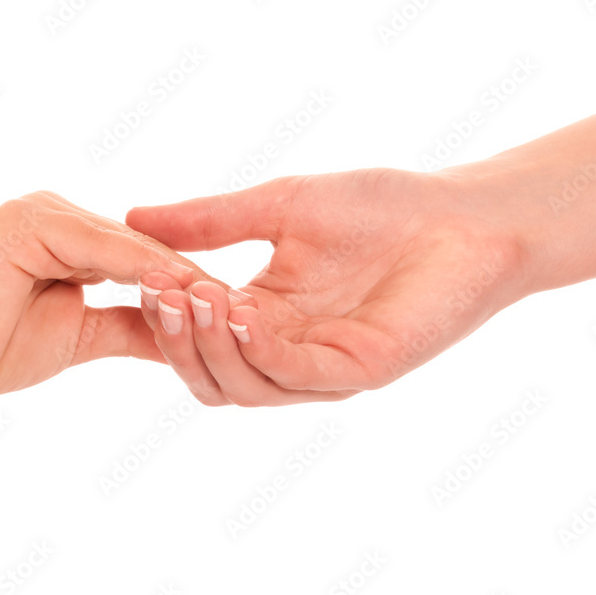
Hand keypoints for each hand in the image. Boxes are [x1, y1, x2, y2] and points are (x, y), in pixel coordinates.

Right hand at [0, 191, 217, 400]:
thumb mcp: (76, 337)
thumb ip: (126, 327)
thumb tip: (178, 339)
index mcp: (66, 238)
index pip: (142, 263)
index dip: (186, 291)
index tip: (234, 319)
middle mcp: (58, 214)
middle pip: (143, 250)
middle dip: (192, 283)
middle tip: (249, 311)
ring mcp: (42, 212)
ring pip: (129, 247)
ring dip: (177, 277)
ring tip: (230, 305)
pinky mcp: (29, 222)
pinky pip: (100, 249)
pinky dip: (141, 271)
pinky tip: (182, 290)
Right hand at [126, 169, 528, 405]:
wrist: (461, 214)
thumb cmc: (379, 207)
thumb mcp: (279, 207)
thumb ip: (211, 221)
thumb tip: (134, 218)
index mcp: (264, 317)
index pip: (194, 335)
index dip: (160, 314)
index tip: (137, 273)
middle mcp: (287, 352)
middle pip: (210, 377)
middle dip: (175, 339)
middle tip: (158, 291)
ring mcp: (322, 369)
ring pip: (243, 387)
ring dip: (209, 347)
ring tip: (193, 296)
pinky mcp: (360, 371)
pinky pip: (295, 375)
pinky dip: (260, 351)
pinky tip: (241, 313)